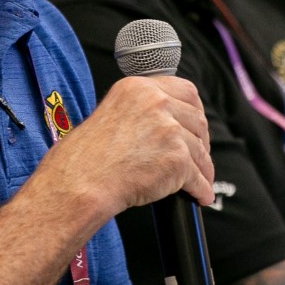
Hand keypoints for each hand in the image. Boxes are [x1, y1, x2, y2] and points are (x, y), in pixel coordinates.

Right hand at [37, 76, 214, 217]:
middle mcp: (157, 103)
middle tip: (198, 155)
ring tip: (200, 181)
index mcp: (139, 88)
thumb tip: (168, 122)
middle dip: (201, 140)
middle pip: (197, 120)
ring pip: (200, 151)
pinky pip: (199, 177)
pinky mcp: (178, 159)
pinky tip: (200, 195)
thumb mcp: (112, 113)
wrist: (82, 181)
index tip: (196, 124)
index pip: (186, 91)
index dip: (195, 111)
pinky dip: (202, 189)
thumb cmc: (88, 156)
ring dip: (203, 168)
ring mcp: (170, 131)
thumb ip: (141, 110)